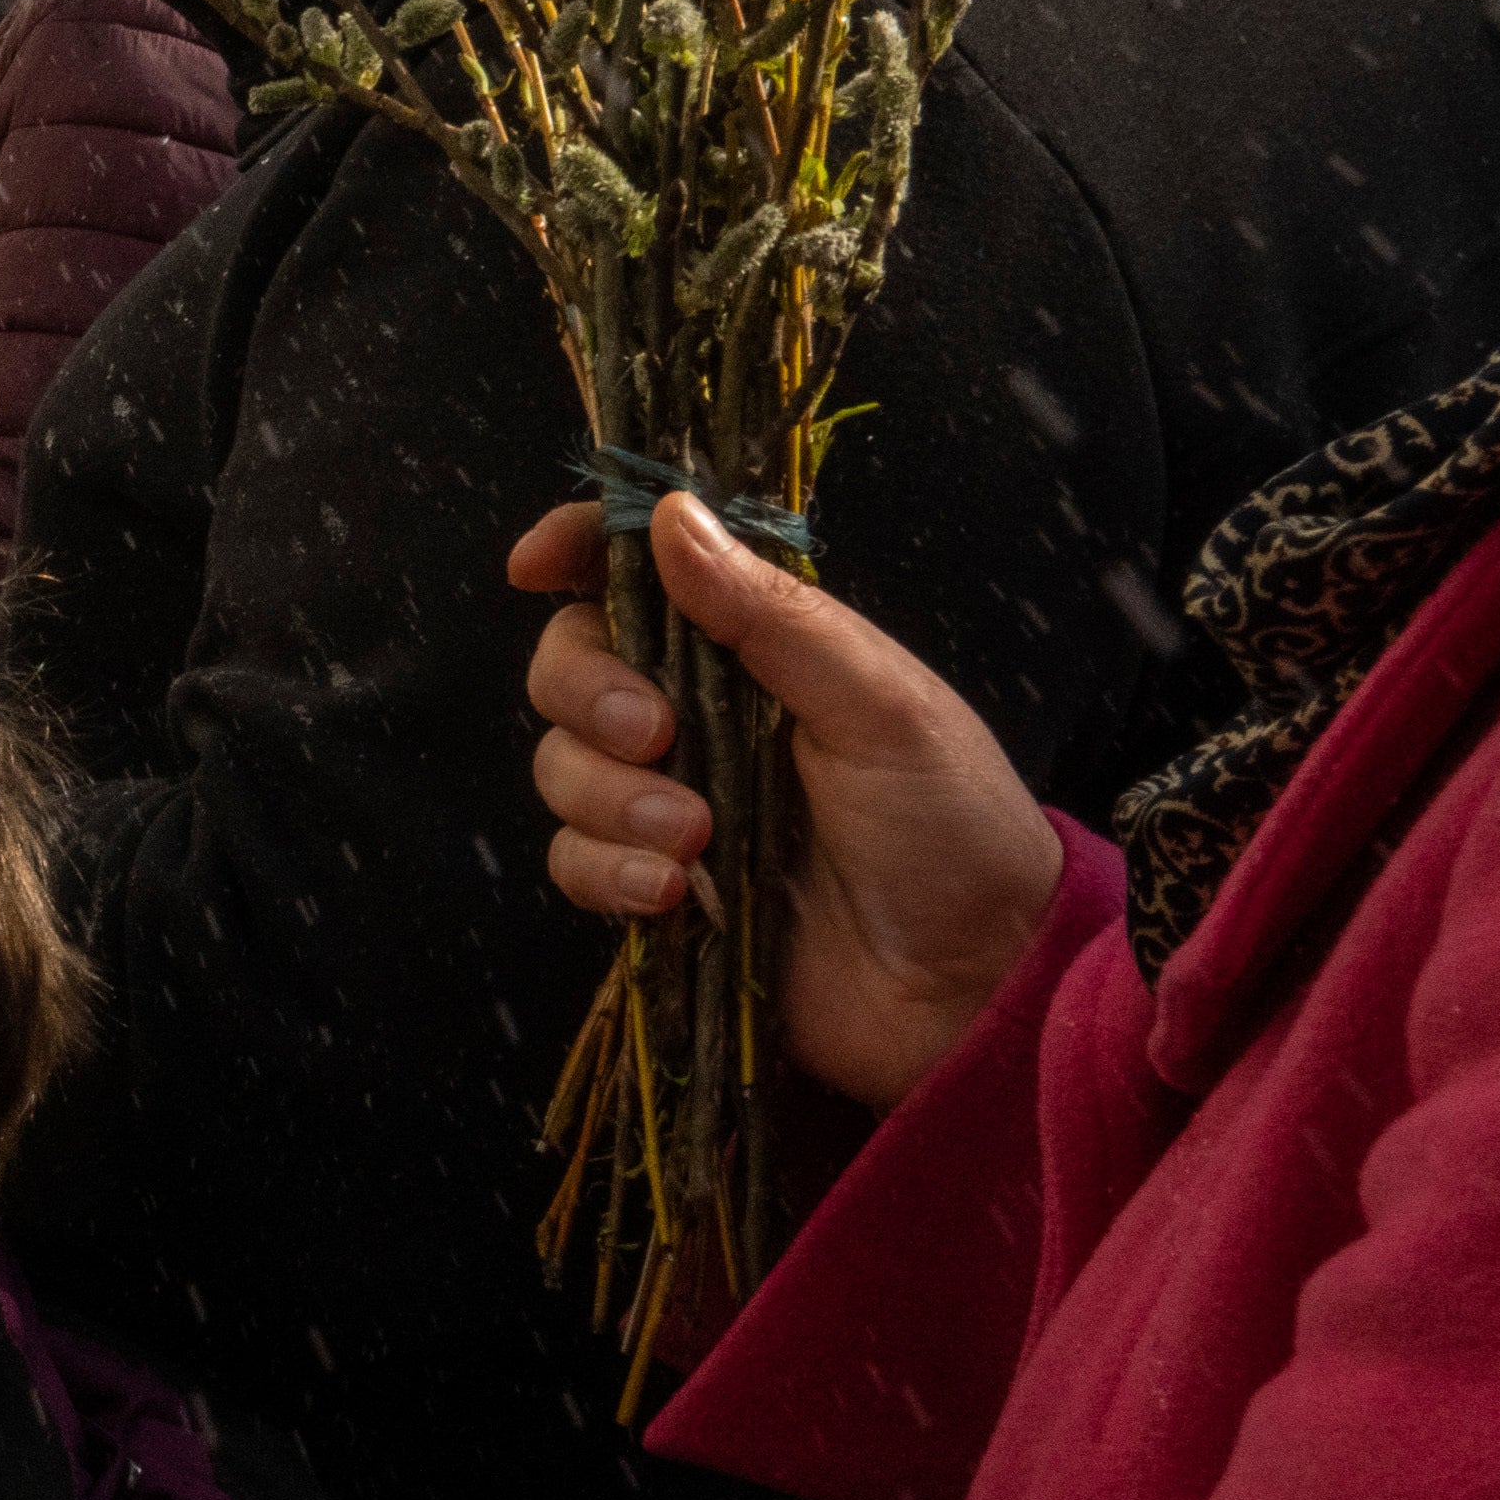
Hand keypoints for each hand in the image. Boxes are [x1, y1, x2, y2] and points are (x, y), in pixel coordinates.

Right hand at [514, 492, 1066, 1110]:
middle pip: (570, 666)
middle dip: (589, 694)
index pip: (643, 576)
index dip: (578, 552)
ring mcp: (669, 802)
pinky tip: (673, 895)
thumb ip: (771, 617)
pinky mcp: (651, 889)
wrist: (968, 986)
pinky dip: (607, 871)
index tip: (532, 566)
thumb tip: (667, 514)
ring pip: (561, 767)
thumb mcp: (878, 705)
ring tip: (696, 840)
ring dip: (611, 798)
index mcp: (757, 650)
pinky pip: (573, 861)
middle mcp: (698, 715)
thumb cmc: (949, 825)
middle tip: (656, 735)